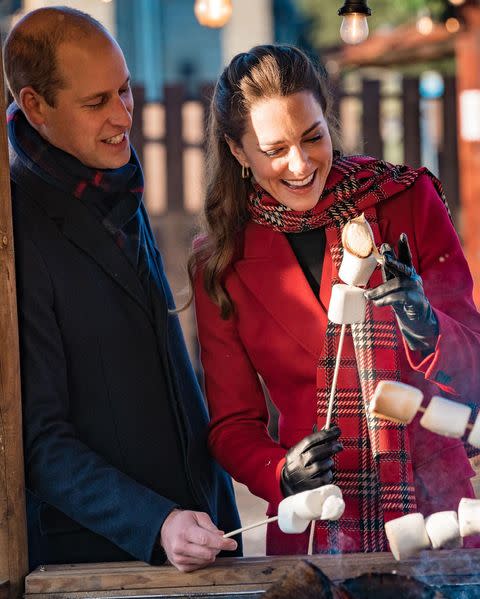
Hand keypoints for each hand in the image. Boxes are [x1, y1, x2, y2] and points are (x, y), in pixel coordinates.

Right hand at [160, 509, 236, 571]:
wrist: (165, 529)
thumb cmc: (183, 521)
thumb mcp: (198, 516)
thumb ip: (211, 526)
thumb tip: (222, 536)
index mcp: (185, 531)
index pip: (206, 540)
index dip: (222, 543)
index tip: (233, 544)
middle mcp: (180, 546)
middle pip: (207, 553)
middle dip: (218, 548)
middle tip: (219, 541)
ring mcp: (179, 558)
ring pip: (205, 561)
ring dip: (211, 553)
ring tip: (205, 544)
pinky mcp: (180, 567)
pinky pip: (200, 566)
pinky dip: (204, 559)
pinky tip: (199, 550)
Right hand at [281, 426, 342, 496]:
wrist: (288, 483)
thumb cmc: (300, 462)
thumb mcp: (302, 450)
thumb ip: (315, 440)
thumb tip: (330, 427)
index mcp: (295, 452)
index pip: (309, 440)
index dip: (324, 434)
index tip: (336, 430)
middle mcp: (297, 463)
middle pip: (315, 453)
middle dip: (330, 447)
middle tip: (340, 445)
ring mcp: (303, 476)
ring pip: (321, 466)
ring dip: (329, 461)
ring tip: (329, 461)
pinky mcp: (310, 487)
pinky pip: (324, 478)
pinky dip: (329, 473)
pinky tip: (327, 471)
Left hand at [364, 233, 437, 352]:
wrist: (416, 317)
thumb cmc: (402, 297)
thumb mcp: (394, 283)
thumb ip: (389, 271)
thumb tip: (380, 255)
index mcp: (408, 271)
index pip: (406, 257)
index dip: (404, 246)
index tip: (402, 235)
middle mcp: (413, 278)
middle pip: (403, 267)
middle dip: (393, 262)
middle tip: (384, 259)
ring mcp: (416, 289)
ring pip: (396, 284)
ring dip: (379, 290)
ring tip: (368, 295)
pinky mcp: (415, 300)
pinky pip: (398, 298)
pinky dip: (385, 300)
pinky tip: (377, 303)